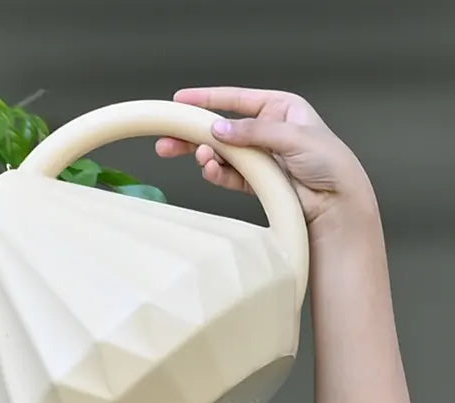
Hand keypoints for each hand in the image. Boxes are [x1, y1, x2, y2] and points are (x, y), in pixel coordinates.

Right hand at [155, 86, 378, 236]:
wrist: (337, 202)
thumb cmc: (329, 162)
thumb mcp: (292, 136)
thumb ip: (252, 132)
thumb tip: (217, 128)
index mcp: (279, 109)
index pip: (236, 100)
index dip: (207, 99)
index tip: (180, 100)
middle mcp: (266, 130)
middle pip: (221, 128)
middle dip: (193, 134)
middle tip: (166, 140)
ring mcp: (259, 156)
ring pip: (221, 152)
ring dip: (205, 155)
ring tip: (200, 157)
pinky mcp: (254, 180)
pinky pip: (228, 174)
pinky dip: (217, 172)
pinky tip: (210, 170)